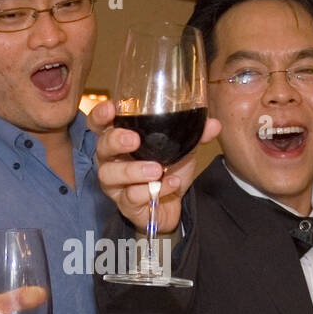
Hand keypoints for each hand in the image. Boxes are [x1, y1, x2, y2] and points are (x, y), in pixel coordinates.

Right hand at [90, 100, 218, 232]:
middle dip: (115, 141)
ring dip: (133, 170)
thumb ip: (195, 134)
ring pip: (109, 175)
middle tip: (134, 140)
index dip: (100, 115)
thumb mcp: (182, 148)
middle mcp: (111, 160)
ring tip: (157, 169)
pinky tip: (170, 184)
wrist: (174, 204)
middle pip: (101, 147)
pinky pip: (132, 197)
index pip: (99, 124)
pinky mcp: (124, 204)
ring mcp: (115, 184)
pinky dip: (153, 190)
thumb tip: (213, 124)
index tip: (111, 108)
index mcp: (119, 140)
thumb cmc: (168, 170)